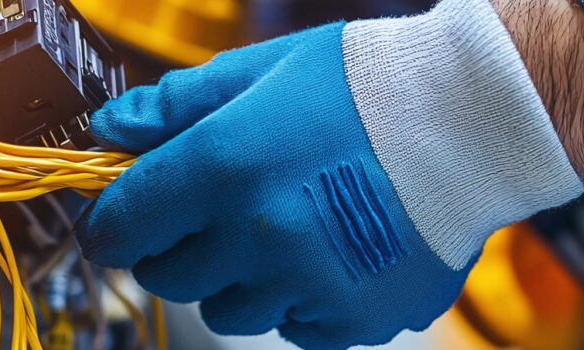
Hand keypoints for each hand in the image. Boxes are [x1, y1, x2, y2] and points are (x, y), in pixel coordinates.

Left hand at [78, 0, 583, 347]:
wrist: (473, 122)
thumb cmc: (366, 84)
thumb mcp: (261, 71)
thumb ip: (176, 106)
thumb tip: (109, 131)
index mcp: (221, 167)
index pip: (122, 227)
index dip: (113, 224)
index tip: (122, 220)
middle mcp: (256, 236)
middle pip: (169, 278)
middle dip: (176, 249)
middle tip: (212, 218)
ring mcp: (305, 285)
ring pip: (230, 310)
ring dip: (239, 279)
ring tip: (283, 232)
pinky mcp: (351, 319)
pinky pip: (294, 327)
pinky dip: (300, 300)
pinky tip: (330, 253)